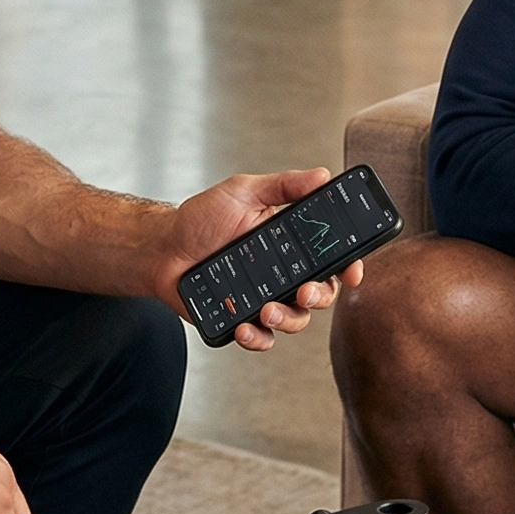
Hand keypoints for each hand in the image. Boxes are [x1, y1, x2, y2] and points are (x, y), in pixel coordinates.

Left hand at [159, 168, 367, 350]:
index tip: (352, 272)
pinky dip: (258, 338)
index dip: (348, 266)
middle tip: (304, 291)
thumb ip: (283, 185)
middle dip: (319, 296)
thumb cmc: (201, 219)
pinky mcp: (242, 320)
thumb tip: (321, 175)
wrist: (162, 248)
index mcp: (290, 243)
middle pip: (320, 293)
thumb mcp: (243, 192)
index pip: (331, 257)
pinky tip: (246, 327)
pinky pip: (262, 338)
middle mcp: (283, 273)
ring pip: (295, 320)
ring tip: (267, 310)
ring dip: (288, 320)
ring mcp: (264, 298)